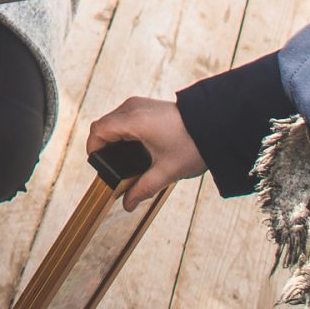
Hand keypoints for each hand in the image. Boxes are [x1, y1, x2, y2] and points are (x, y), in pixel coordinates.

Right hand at [86, 98, 208, 211]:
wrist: (217, 125)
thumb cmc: (192, 145)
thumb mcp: (166, 172)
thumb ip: (143, 189)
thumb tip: (127, 205)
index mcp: (132, 121)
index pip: (98, 131)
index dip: (92, 149)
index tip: (97, 166)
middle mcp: (132, 107)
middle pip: (103, 124)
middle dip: (102, 145)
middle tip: (109, 167)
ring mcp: (140, 104)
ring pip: (114, 119)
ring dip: (112, 137)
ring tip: (121, 159)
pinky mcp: (148, 105)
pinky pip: (125, 116)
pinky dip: (122, 130)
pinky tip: (133, 147)